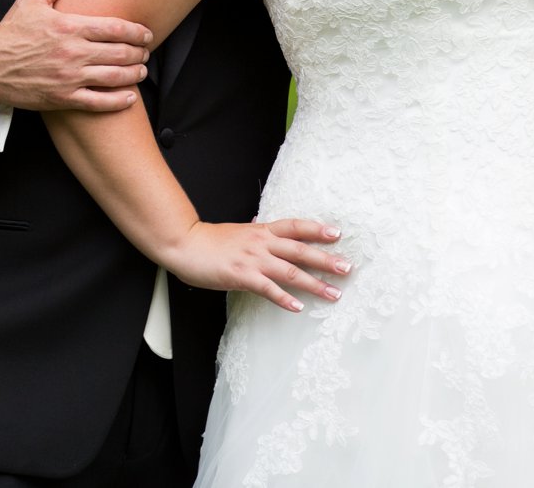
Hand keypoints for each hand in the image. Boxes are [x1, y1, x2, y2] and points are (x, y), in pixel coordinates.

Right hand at [0, 0, 153, 111]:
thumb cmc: (11, 32)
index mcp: (69, 26)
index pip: (115, 28)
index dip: (137, 31)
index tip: (147, 33)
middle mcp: (73, 52)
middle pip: (120, 53)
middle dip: (139, 52)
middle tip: (146, 52)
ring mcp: (70, 77)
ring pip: (114, 78)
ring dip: (134, 74)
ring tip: (141, 70)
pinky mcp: (63, 98)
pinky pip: (98, 102)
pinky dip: (118, 101)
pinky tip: (130, 96)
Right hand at [158, 218, 348, 312]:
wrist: (186, 244)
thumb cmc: (211, 240)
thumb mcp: (240, 231)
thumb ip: (257, 233)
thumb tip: (268, 227)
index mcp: (262, 230)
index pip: (295, 227)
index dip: (317, 229)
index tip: (338, 233)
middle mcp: (262, 243)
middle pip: (300, 250)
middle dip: (326, 260)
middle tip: (347, 268)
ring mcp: (253, 259)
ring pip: (290, 271)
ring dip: (314, 284)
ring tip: (333, 294)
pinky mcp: (242, 276)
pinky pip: (268, 289)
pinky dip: (285, 298)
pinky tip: (298, 307)